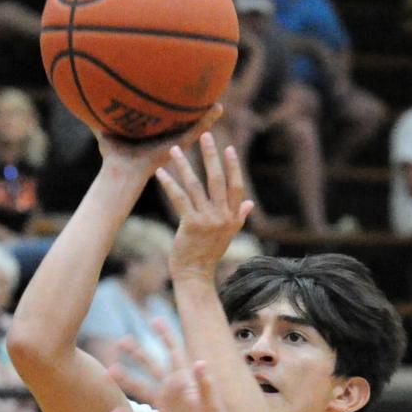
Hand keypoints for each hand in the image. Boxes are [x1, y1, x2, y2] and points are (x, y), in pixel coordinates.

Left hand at [96, 103, 223, 181]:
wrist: (120, 172)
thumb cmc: (112, 156)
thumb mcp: (105, 130)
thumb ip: (98, 116)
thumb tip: (83, 102)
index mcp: (152, 134)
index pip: (166, 119)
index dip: (174, 108)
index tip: (183, 95)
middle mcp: (165, 138)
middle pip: (182, 121)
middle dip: (193, 110)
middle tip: (207, 96)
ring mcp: (173, 142)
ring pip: (194, 126)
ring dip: (207, 115)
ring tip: (219, 103)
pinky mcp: (178, 145)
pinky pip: (196, 131)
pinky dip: (207, 120)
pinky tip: (218, 109)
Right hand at [109, 345, 243, 411]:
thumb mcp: (212, 405)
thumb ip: (206, 385)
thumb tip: (200, 362)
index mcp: (188, 383)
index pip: (175, 354)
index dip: (166, 336)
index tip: (155, 319)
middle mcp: (175, 392)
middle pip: (154, 367)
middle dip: (138, 353)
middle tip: (121, 341)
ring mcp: (167, 409)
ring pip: (143, 390)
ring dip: (127, 380)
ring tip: (110, 371)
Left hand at [157, 132, 253, 278]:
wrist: (195, 276)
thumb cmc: (208, 254)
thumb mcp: (227, 235)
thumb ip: (239, 217)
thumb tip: (250, 203)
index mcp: (233, 217)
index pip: (236, 186)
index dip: (233, 167)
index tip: (228, 148)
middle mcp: (223, 217)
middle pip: (217, 180)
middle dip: (211, 155)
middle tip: (205, 135)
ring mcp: (208, 220)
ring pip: (196, 186)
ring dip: (184, 165)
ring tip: (175, 149)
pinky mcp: (191, 224)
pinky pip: (179, 198)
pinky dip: (169, 184)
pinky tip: (160, 172)